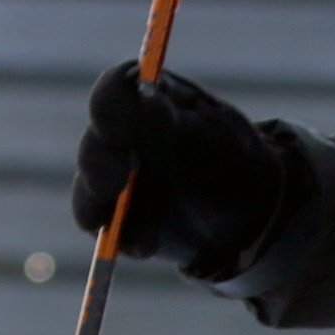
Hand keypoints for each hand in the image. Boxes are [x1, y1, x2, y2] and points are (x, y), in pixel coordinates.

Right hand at [71, 62, 298, 274]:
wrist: (245, 215)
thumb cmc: (230, 160)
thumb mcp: (213, 138)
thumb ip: (174, 119)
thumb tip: (141, 89)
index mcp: (146, 99)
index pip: (113, 90)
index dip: (110, 108)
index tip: (121, 132)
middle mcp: (121, 134)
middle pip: (94, 143)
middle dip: (102, 165)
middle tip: (116, 184)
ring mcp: (112, 174)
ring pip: (89, 190)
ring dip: (107, 208)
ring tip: (143, 230)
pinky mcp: (111, 214)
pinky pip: (102, 228)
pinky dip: (122, 239)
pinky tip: (148, 246)